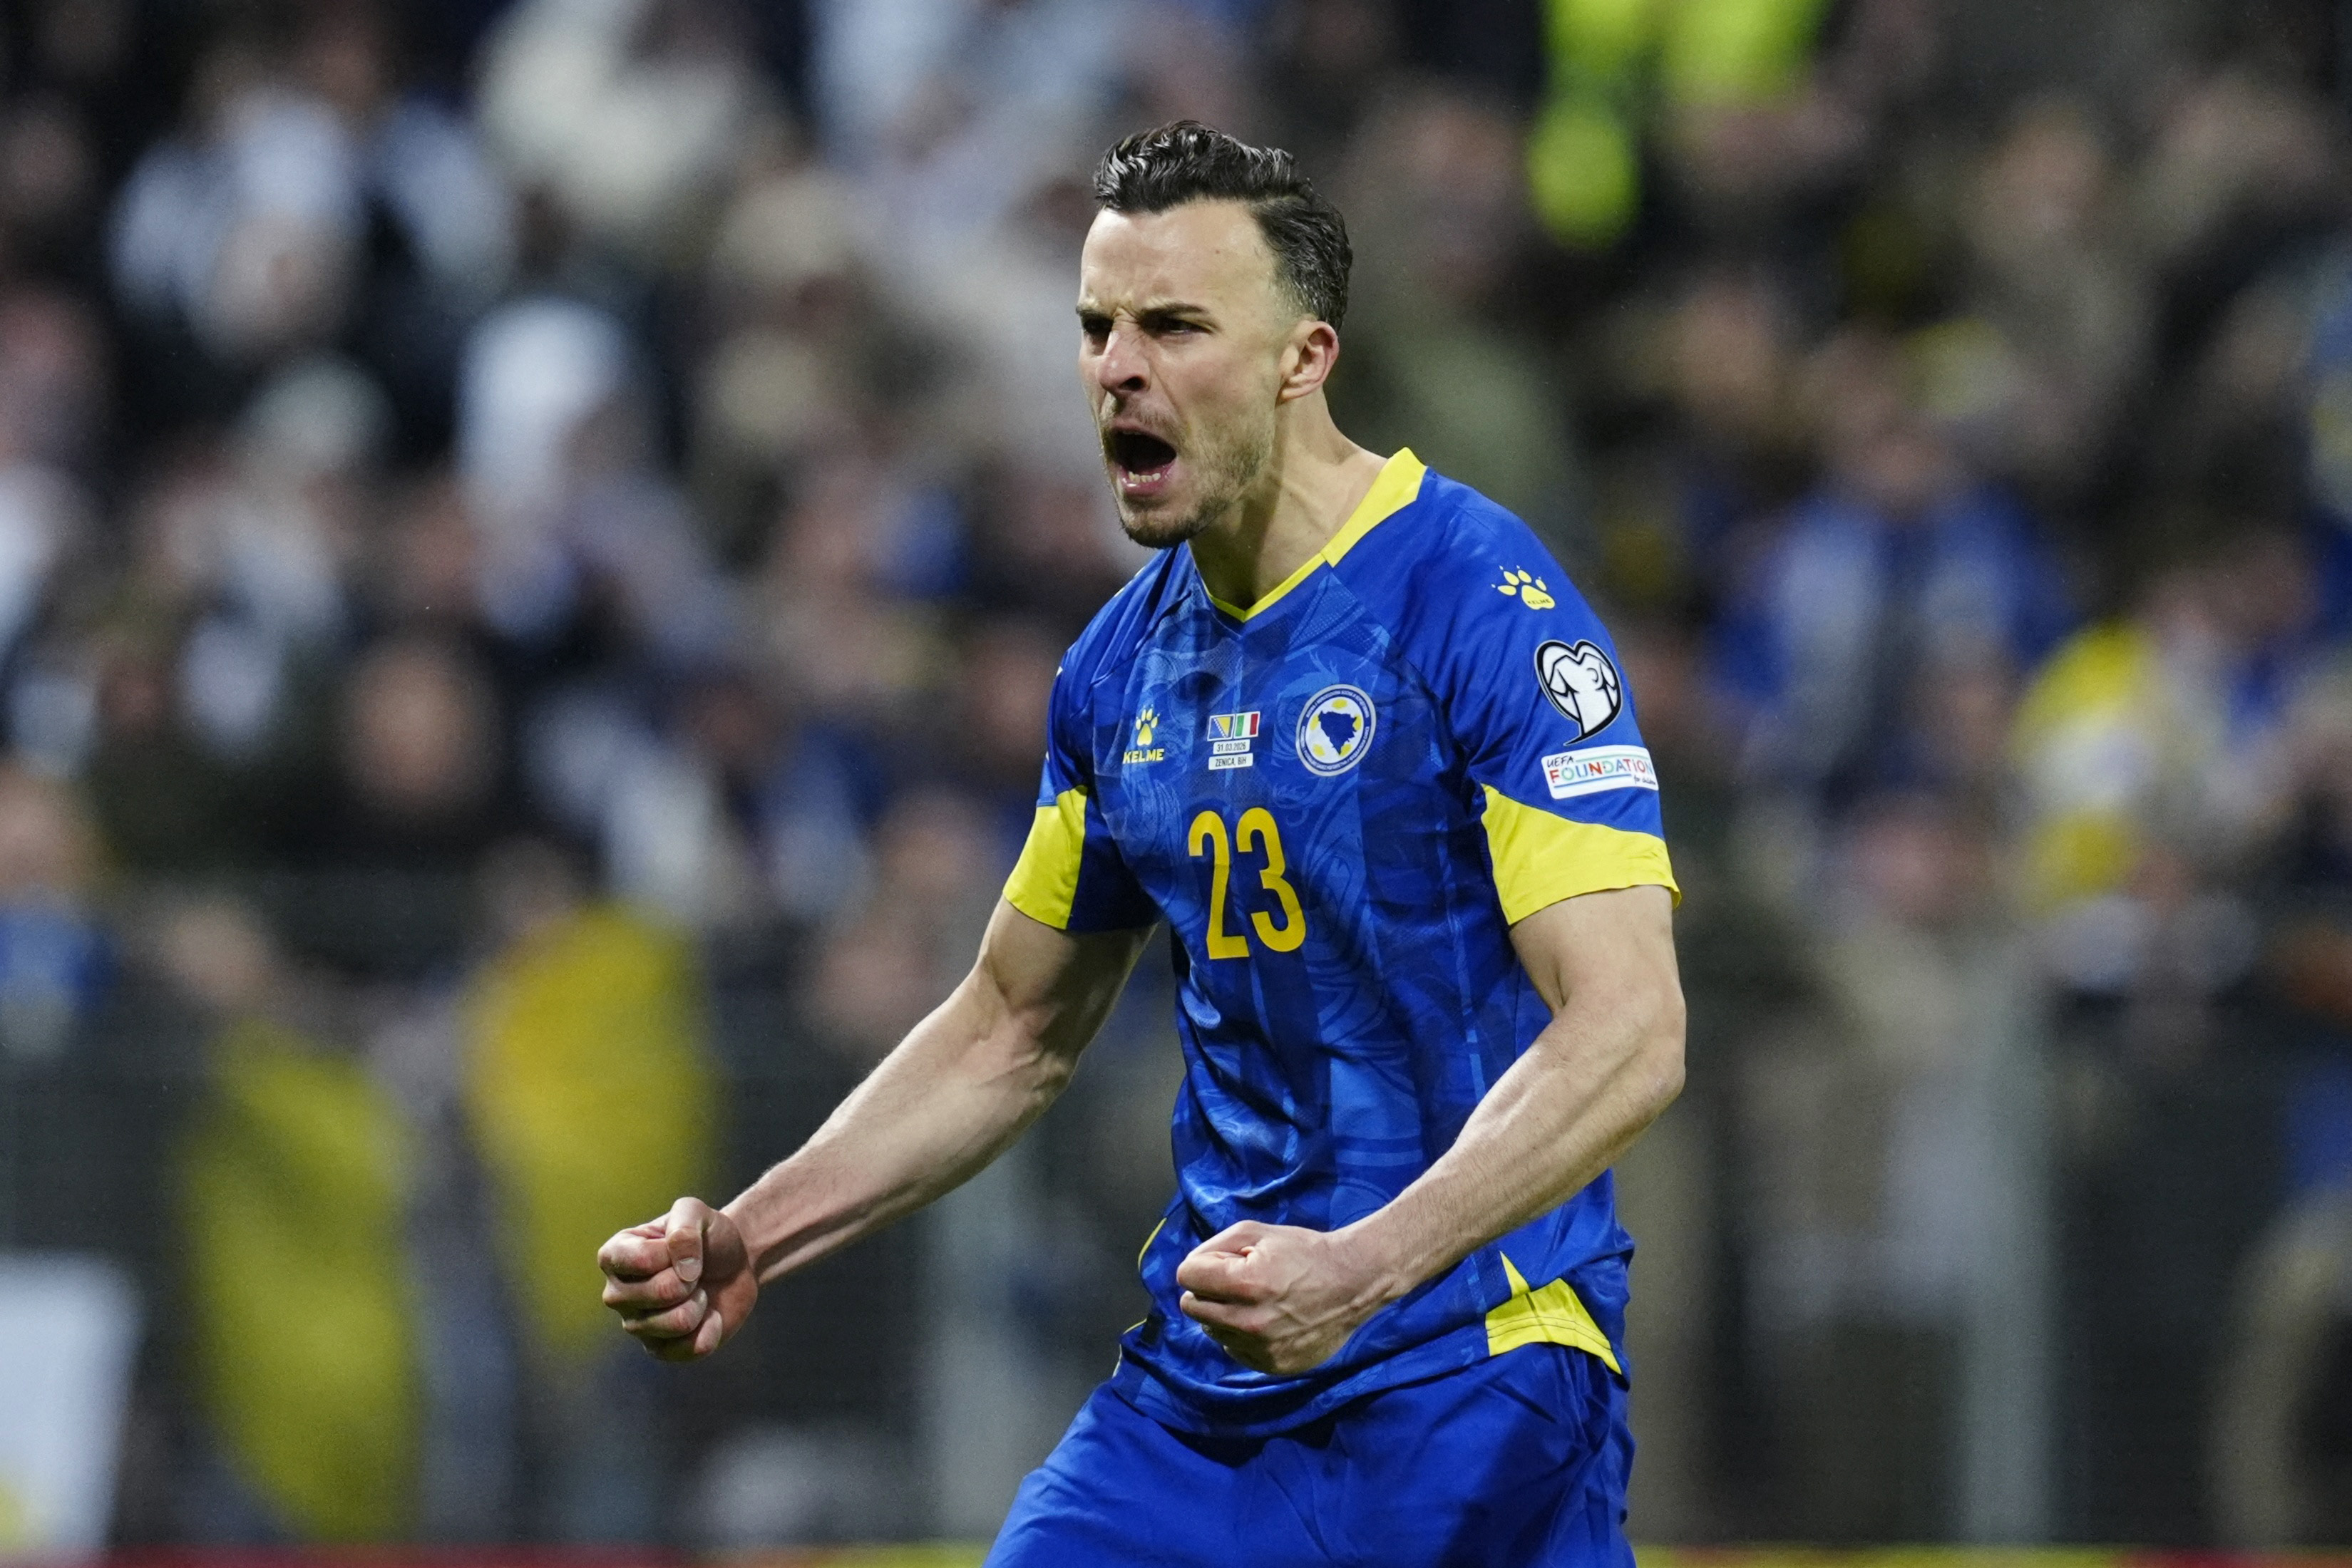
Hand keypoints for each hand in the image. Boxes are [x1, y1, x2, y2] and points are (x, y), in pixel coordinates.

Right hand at [597, 1196, 756, 1360]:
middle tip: (694, 1272)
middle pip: (660, 1293)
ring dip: (701, 1303)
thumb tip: (683, 1270)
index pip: (641, 1259)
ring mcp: (635, 1325)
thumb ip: (684, 1227)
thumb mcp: (696, 1212)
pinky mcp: (659, 1349)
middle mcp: (616, 1293)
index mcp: (614, 1255)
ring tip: (698, 1292)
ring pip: (677, 1322)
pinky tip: (708, 1316)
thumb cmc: (707, 1235)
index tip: (684, 1246)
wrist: (734, 1264)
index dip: (675, 1251)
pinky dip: (711, 1329)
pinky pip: (689, 1348)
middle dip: (691, 1279)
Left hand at [1174, 1221, 1390, 1374]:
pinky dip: (1242, 1335)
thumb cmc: (1304, 1252)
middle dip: (1208, 1290)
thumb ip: (1215, 1247)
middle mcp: (1249, 1322)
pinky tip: (1268, 1320)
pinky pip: (1234, 1349)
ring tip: (1256, 1301)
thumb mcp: (1257, 1232)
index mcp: (1245, 1284)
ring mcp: (1261, 1349)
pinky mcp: (1273, 1365)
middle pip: (1191, 1307)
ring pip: (1211, 1330)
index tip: (1224, 1262)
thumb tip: (1190, 1270)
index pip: (1186, 1276)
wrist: (1353, 1283)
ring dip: (1224, 1314)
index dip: (1202, 1264)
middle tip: (1237, 1281)